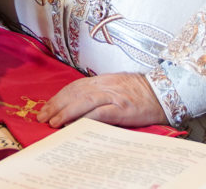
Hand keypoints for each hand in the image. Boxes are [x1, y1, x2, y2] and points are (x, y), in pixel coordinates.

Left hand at [36, 73, 168, 128]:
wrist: (163, 92)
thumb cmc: (139, 92)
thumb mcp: (115, 87)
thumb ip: (98, 92)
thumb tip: (77, 102)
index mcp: (101, 81)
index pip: (73, 87)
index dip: (58, 97)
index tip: (46, 107)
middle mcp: (104, 86)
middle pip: (74, 93)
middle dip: (56, 105)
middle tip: (42, 116)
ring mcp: (113, 97)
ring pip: (83, 102)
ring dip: (66, 112)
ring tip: (53, 122)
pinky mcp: (122, 109)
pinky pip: (101, 112)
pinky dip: (86, 118)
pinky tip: (75, 124)